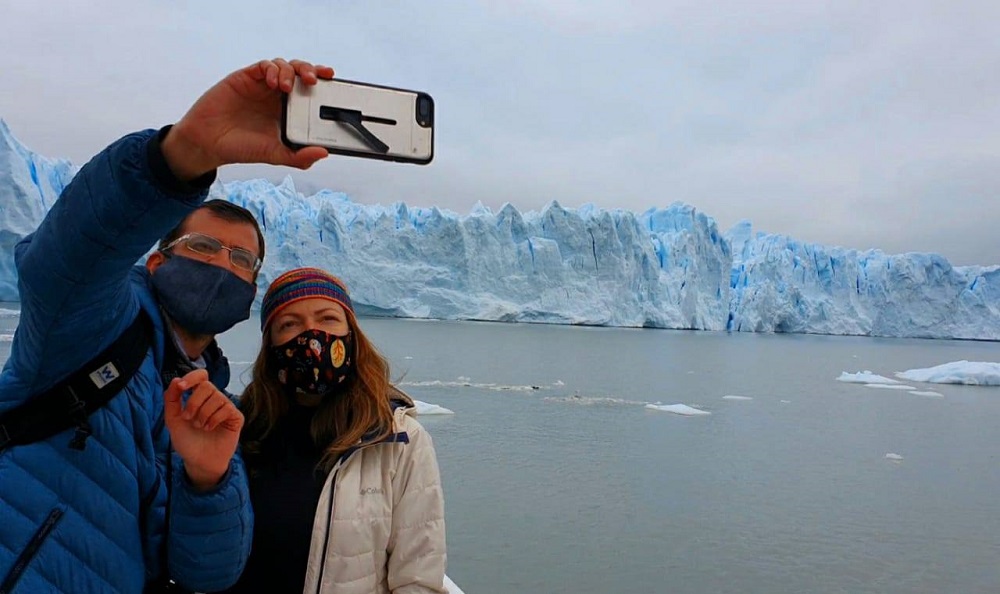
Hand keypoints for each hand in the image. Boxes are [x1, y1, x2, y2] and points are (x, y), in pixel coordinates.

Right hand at [162, 58, 334, 179]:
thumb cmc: (241, 147)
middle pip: (300, 72)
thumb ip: (298, 156)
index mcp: (288, 110)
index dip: (323, 83)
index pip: (310, 91)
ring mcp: (261, 85)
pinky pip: (263, 66)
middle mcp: (276, 95)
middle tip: (315, 80)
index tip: (333, 81)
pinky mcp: (245, 78)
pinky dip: (271, 69)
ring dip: (290, 71)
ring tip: (287, 87)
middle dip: (311, 71)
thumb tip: (323, 153)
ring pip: (283, 65)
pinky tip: (272, 82)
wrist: (209, 142)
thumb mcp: (275, 155)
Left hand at [164, 369, 243, 490]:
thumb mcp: (173, 420)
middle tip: (188, 418)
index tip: (181, 387)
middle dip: (194, 402)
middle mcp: (214, 399)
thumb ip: (171, 400)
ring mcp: (226, 407)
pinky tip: (209, 428)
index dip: (191, 377)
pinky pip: (227, 409)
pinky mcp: (236, 417)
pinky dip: (214, 419)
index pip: (201, 376)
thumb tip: (176, 379)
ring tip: (200, 426)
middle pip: (207, 386)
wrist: (198, 461)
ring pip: (217, 397)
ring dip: (203, 414)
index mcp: (199, 396)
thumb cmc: (187, 440)